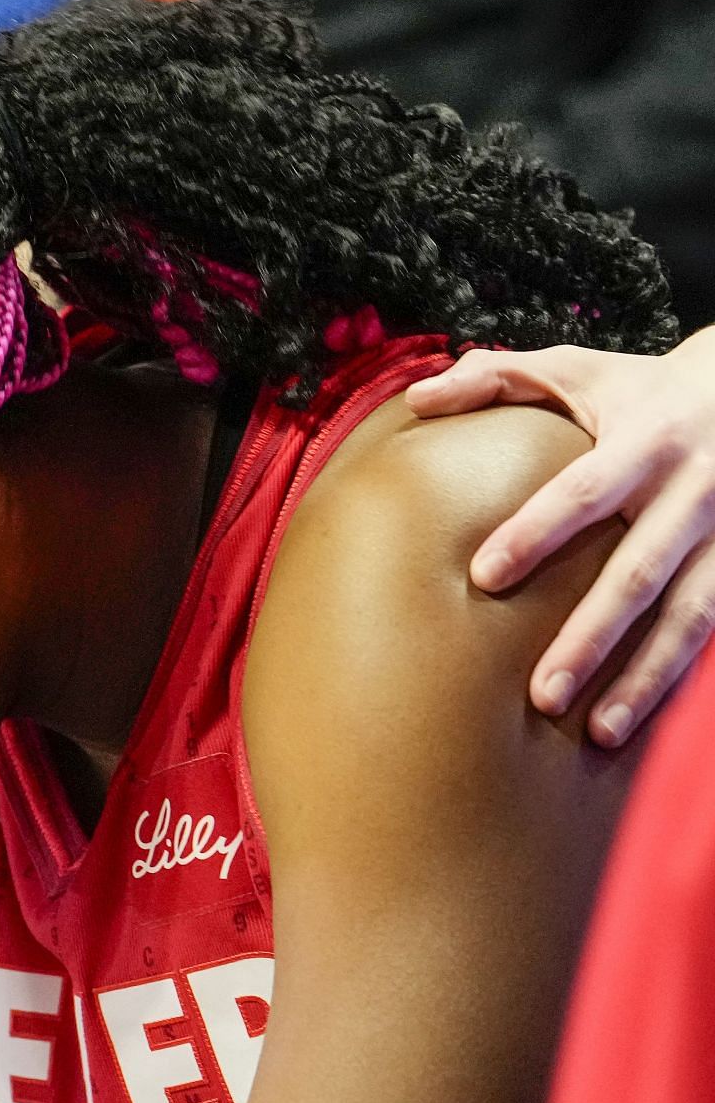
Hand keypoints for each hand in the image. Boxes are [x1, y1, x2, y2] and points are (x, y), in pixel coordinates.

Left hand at [404, 325, 714, 746]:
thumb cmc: (639, 389)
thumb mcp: (575, 370)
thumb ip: (495, 377)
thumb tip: (418, 398)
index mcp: (644, 440)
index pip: (583, 492)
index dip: (535, 532)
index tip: (483, 576)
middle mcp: (691, 492)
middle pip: (639, 573)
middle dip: (592, 635)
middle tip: (539, 693)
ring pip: (689, 618)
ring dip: (644, 678)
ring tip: (599, 733)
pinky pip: (712, 633)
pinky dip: (676, 679)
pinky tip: (637, 719)